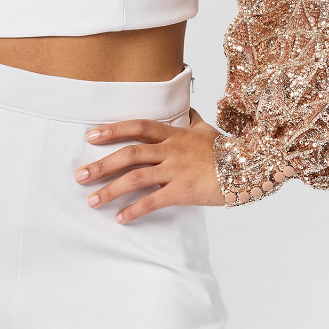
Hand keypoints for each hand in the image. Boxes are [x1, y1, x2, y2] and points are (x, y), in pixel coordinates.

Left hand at [74, 106, 226, 221]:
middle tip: (79, 175)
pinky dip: (134, 210)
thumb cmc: (225, 148)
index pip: (137, 127)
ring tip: (92, 200)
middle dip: (101, 164)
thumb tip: (186, 110)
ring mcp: (175, 170)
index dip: (113, 129)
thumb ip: (191, 119)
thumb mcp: (205, 128)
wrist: (249, 166)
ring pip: (136, 177)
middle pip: (129, 153)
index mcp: (172, 134)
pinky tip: (120, 218)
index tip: (90, 135)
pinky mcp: (183, 191)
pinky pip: (153, 201)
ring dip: (111, 189)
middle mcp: (170, 149)